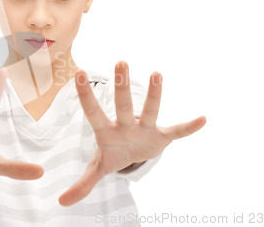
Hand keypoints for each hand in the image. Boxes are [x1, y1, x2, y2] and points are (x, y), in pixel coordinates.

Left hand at [59, 61, 205, 205]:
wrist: (134, 154)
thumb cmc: (113, 154)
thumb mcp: (98, 168)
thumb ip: (83, 183)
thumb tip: (61, 202)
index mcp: (107, 131)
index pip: (93, 112)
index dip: (86, 95)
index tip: (79, 72)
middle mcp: (126, 125)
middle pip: (123, 105)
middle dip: (122, 86)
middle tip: (120, 62)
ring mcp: (145, 129)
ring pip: (150, 110)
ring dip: (154, 94)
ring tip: (157, 73)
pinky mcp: (162, 136)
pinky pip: (177, 131)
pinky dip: (188, 128)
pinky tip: (202, 120)